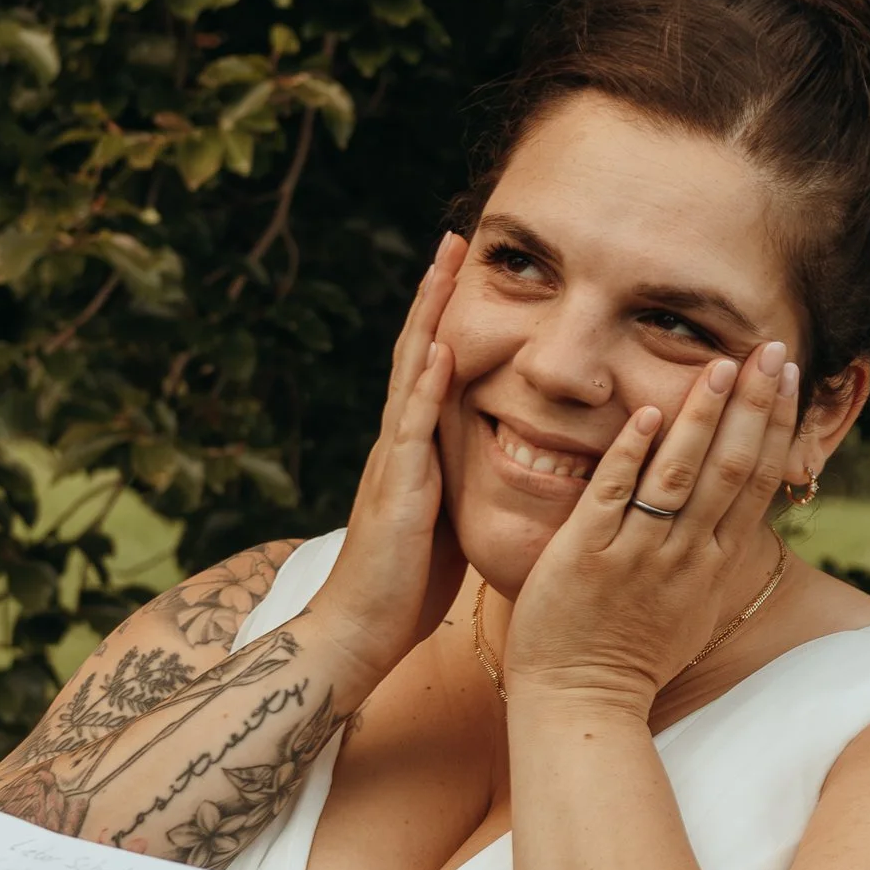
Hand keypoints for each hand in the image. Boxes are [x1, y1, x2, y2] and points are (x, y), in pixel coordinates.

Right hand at [304, 236, 467, 693]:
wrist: (359, 633)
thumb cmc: (408, 590)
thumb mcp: (449, 522)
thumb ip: (466, 484)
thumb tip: (510, 465)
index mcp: (415, 451)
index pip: (433, 369)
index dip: (448, 317)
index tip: (468, 269)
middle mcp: (400, 444)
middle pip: (420, 351)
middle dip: (437, 293)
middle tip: (457, 236)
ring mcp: (395, 462)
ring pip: (414, 373)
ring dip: (430, 316)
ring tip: (446, 263)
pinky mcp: (399, 491)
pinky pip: (414, 428)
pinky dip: (427, 384)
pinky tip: (443, 347)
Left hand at [502, 336, 800, 717]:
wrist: (582, 705)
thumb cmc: (631, 657)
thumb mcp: (691, 607)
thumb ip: (711, 553)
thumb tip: (736, 510)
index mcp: (714, 565)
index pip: (757, 482)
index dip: (776, 424)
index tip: (789, 377)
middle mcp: (686, 557)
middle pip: (731, 468)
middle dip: (754, 404)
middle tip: (772, 348)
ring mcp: (638, 556)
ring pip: (679, 476)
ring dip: (702, 417)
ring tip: (719, 365)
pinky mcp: (587, 558)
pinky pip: (612, 497)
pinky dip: (631, 455)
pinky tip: (644, 413)